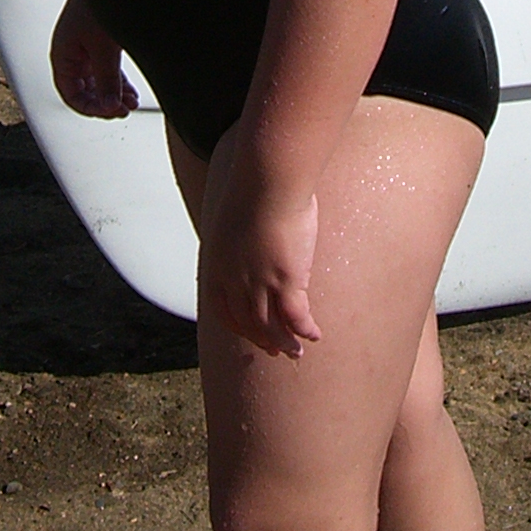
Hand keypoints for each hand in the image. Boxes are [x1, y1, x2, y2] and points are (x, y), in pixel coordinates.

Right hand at [50, 0, 136, 118]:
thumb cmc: (98, 3)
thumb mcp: (104, 48)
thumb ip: (106, 79)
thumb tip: (108, 106)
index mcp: (63, 55)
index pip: (70, 94)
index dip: (89, 108)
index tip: (110, 111)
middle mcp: (72, 54)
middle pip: (84, 91)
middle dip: (103, 103)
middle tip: (122, 110)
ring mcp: (87, 49)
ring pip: (98, 82)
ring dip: (113, 95)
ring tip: (130, 104)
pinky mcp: (101, 43)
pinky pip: (107, 71)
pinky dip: (118, 83)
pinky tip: (131, 92)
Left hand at [200, 133, 321, 359]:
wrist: (268, 179)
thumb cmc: (256, 184)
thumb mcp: (237, 212)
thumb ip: (242, 228)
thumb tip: (254, 225)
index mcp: (217, 263)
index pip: (222, 307)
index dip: (237, 325)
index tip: (249, 332)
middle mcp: (234, 279)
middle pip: (245, 322)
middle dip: (261, 338)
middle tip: (275, 349)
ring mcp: (259, 282)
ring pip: (269, 326)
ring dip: (283, 342)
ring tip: (296, 351)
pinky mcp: (286, 280)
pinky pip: (295, 316)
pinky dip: (303, 330)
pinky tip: (313, 335)